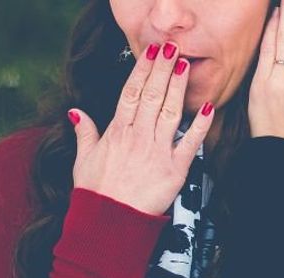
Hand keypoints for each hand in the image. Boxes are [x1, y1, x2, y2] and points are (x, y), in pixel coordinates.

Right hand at [68, 42, 214, 215]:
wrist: (109, 223)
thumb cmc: (96, 194)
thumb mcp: (82, 161)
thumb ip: (84, 133)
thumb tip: (76, 112)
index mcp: (117, 132)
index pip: (131, 93)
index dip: (142, 70)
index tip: (150, 53)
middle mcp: (137, 137)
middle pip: (151, 95)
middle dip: (162, 69)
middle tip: (171, 48)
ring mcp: (156, 152)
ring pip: (169, 112)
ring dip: (178, 87)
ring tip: (185, 65)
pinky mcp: (174, 170)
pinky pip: (190, 143)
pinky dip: (200, 125)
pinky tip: (207, 107)